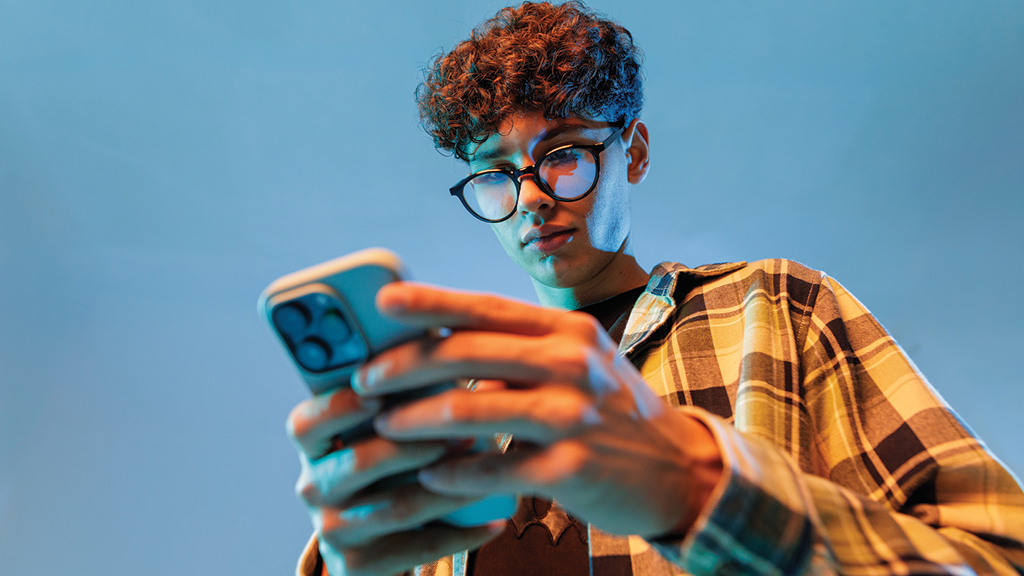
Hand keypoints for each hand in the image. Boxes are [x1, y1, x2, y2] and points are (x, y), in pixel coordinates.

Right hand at [287, 386, 506, 575]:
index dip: (339, 407)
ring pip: (394, 506)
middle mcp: (313, 483)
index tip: (378, 393)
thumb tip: (452, 330)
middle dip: (413, 446)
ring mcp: (332, 527)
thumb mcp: (392, 418)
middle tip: (461, 431)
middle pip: (357, 463)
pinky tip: (495, 518)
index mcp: (314, 439)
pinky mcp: (357, 565)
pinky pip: (415, 548)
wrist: (388, 535)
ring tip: (488, 470)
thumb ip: (406, 381)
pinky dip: (461, 532)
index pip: (307, 421)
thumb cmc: (400, 453)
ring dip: (447, 487)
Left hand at [354, 282, 723, 538]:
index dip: (429, 302)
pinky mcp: (573, 469)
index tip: (382, 302)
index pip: (486, 308)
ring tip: (385, 428)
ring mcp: (574, 415)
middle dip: (404, 365)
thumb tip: (443, 341)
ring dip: (416, 419)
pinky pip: (494, 468)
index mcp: (567, 330)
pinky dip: (454, 472)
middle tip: (364, 381)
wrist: (679, 468)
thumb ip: (520, 349)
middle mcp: (571, 363)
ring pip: (472, 409)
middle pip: (467, 353)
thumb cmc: (611, 410)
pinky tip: (430, 475)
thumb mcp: (578, 361)